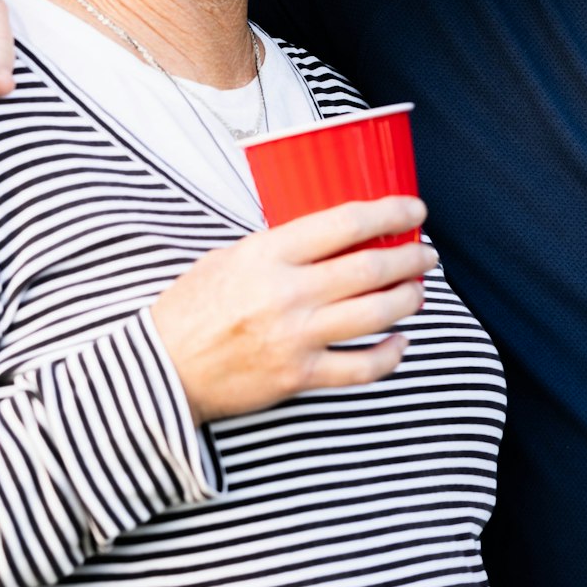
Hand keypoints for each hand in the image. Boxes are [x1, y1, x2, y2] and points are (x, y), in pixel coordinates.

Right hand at [151, 197, 433, 423]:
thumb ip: (278, 247)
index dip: (389, 213)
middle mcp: (287, 294)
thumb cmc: (191, 308)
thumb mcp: (228, 257)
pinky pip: (361, 368)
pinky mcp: (299, 377)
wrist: (160, 370)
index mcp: (268, 254)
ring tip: (419, 291)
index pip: (345, 224)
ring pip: (376, 315)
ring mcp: (296, 337)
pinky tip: (400, 342)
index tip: (413, 209)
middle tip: (426, 254)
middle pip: (371, 269)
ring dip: (409, 300)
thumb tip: (329, 236)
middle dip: (410, 258)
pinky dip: (390, 355)